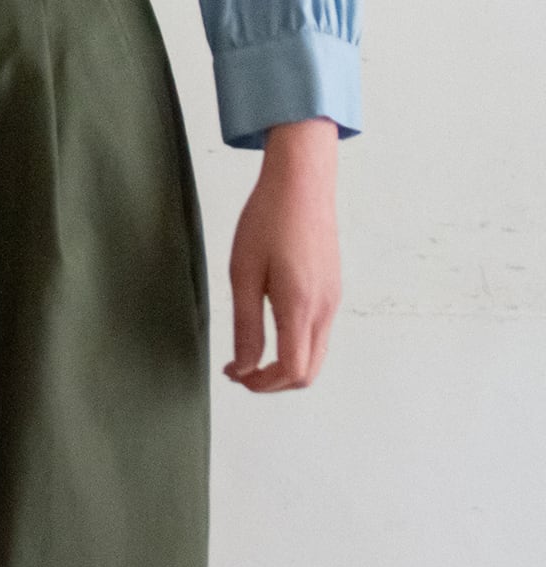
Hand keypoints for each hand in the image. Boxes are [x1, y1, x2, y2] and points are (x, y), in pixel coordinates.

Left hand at [222, 116, 340, 391]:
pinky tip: (270, 328)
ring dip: (285, 365)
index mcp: (301, 306)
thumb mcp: (244, 271)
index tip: (234, 375)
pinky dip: (296, 345)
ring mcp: (333, 299)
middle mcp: (325, 309)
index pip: (292, 371)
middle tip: (240, 371)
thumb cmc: (268, 220)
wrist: (301, 182)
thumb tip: (245, 366)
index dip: (262, 384)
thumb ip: (247, 324)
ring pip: (315, 354)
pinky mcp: (332, 288)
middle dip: (273, 382)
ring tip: (250, 352)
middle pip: (308, 372)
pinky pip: (318, 332)